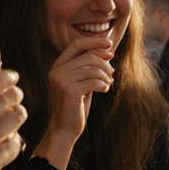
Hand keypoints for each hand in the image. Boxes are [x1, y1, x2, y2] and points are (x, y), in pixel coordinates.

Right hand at [0, 71, 26, 169]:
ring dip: (18, 115)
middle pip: (7, 100)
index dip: (5, 78)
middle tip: (17, 96)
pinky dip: (14, 142)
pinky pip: (13, 147)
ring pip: (15, 121)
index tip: (13, 77)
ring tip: (15, 116)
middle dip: (16, 95)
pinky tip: (8, 141)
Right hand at [35, 37, 113, 167]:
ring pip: (93, 69)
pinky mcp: (69, 90)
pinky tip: (103, 90)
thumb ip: (89, 66)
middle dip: (105, 63)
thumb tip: (108, 51)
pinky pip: (94, 81)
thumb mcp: (82, 81)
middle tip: (112, 74)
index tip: (109, 44)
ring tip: (108, 84)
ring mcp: (61, 80)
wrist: (65, 128)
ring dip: (106, 77)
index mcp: (57, 65)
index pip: (76, 44)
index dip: (94, 41)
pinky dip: (104, 85)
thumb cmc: (76, 104)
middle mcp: (56, 70)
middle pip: (88, 56)